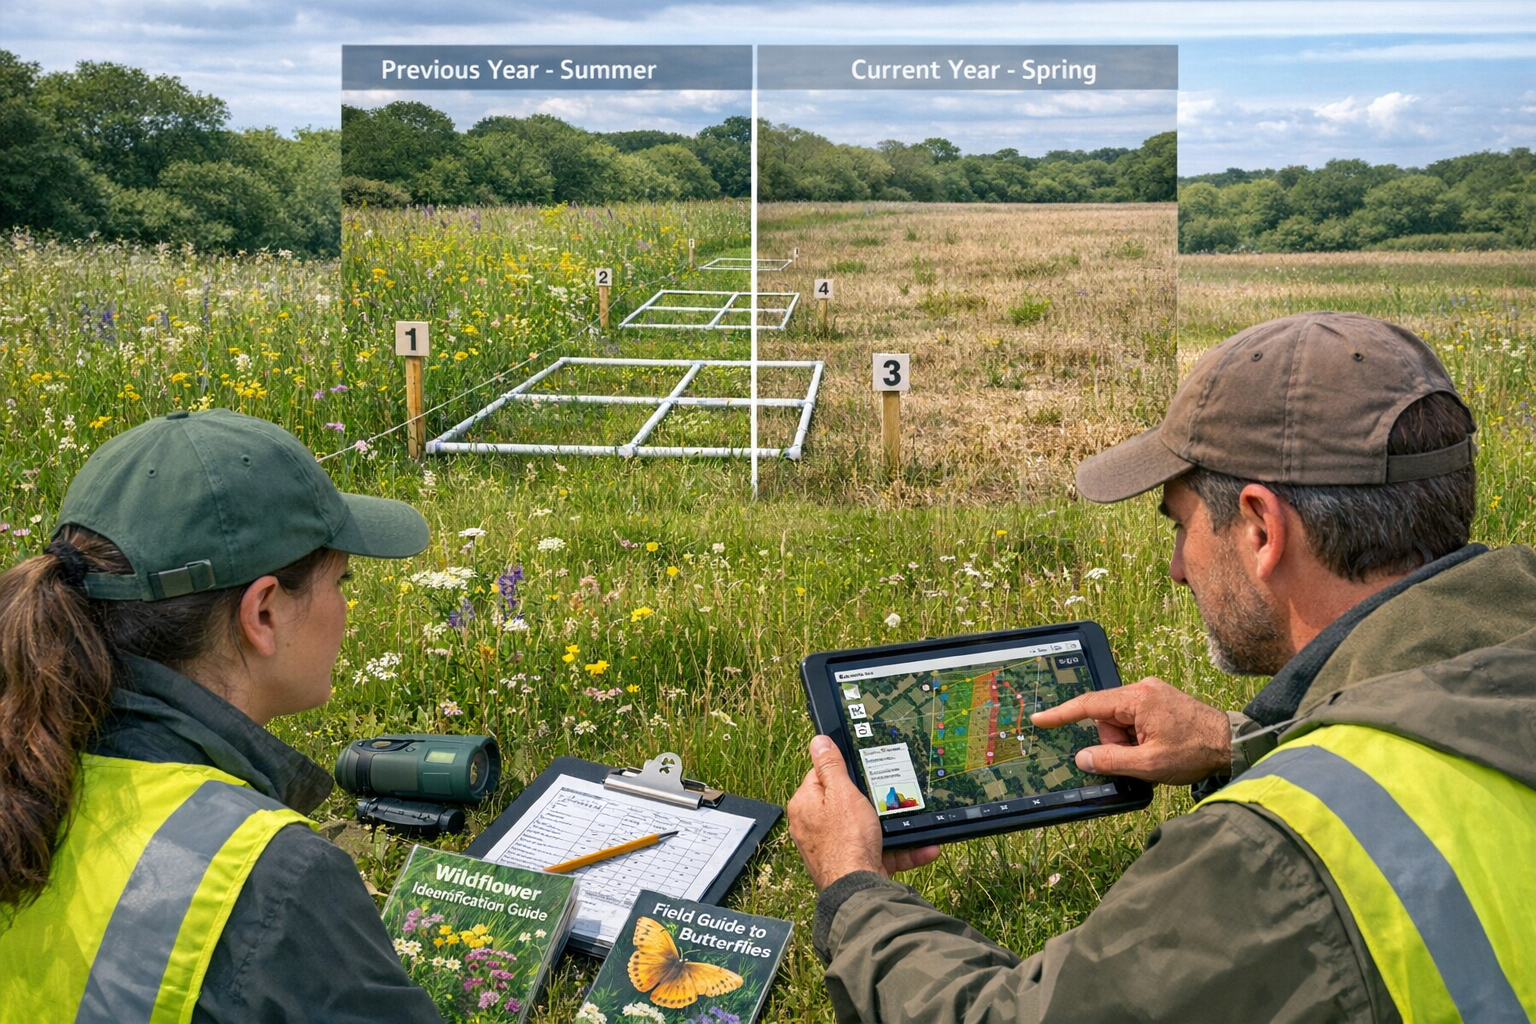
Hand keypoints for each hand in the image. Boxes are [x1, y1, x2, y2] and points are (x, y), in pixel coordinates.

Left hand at [788, 735, 940, 889]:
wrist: (859, 891)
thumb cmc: (847, 841)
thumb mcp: (842, 793)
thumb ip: (830, 766)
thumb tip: (818, 741)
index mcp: (805, 804)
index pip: (820, 776)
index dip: (842, 771)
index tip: (862, 771)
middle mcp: (813, 826)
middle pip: (844, 802)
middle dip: (871, 801)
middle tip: (889, 796)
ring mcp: (832, 848)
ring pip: (866, 829)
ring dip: (892, 827)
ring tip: (914, 821)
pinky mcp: (852, 865)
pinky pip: (878, 850)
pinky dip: (900, 849)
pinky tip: (924, 847)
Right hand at [1029, 677, 1230, 784]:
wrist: (1233, 744)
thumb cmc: (1196, 751)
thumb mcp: (1149, 763)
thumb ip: (1111, 760)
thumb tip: (1083, 758)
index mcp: (1138, 698)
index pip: (1089, 704)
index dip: (1061, 714)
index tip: (1040, 719)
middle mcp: (1142, 688)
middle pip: (1105, 717)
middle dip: (1114, 741)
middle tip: (1139, 757)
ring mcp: (1152, 692)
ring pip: (1119, 720)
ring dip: (1128, 741)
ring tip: (1155, 753)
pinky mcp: (1160, 700)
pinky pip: (1133, 718)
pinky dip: (1137, 736)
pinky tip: (1157, 746)